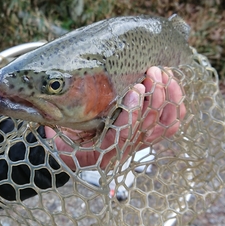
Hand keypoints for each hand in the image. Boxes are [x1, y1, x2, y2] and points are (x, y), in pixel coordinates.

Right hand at [45, 66, 185, 169]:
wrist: (69, 151)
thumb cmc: (62, 138)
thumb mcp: (56, 130)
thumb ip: (56, 120)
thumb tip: (49, 98)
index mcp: (102, 153)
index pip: (124, 136)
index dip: (132, 112)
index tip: (134, 89)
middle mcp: (124, 150)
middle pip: (151, 126)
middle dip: (155, 96)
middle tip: (150, 72)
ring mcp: (139, 142)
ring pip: (166, 123)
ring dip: (168, 96)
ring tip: (159, 72)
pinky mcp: (147, 133)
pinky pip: (171, 121)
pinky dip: (175, 101)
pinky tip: (169, 80)